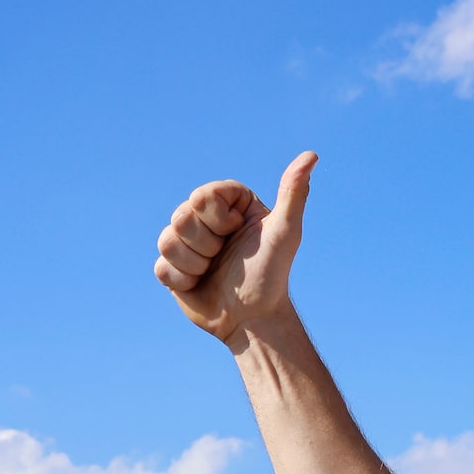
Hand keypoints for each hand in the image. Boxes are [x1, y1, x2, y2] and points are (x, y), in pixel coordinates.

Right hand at [153, 153, 316, 345]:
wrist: (254, 318)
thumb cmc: (272, 273)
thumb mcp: (286, 231)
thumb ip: (293, 191)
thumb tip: (311, 155)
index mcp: (227, 202)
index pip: (203, 195)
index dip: (218, 219)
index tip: (237, 231)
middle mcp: (203, 218)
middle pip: (182, 216)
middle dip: (208, 244)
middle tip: (226, 256)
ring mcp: (185, 243)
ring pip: (168, 240)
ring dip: (195, 263)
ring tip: (214, 271)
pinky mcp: (171, 269)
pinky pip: (161, 267)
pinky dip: (183, 280)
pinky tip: (200, 284)